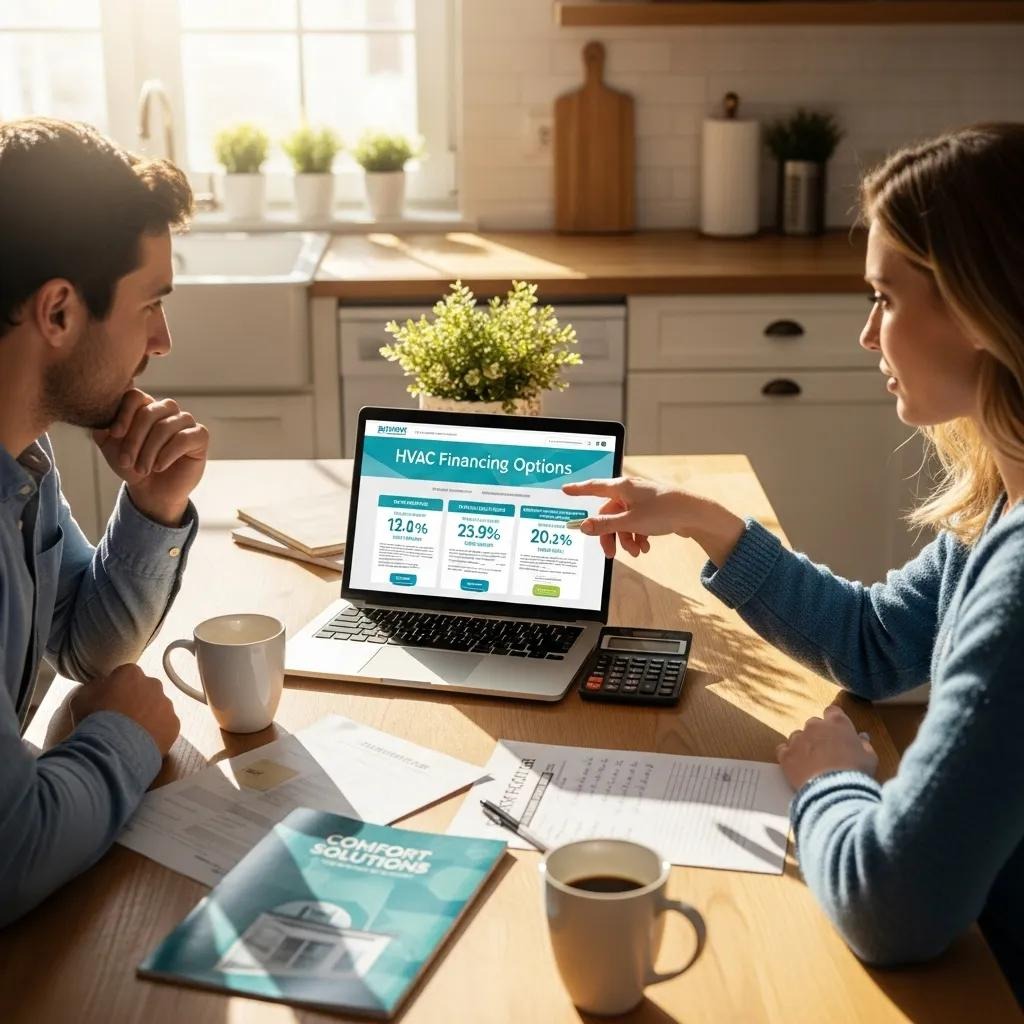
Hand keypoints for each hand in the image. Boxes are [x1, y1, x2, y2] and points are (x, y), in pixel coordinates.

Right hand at [69, 663, 179, 756]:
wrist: (114, 749)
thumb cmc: (95, 721)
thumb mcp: (81, 697)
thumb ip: (95, 686)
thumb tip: (102, 686)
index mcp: (131, 673)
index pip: (125, 676)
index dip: (115, 690)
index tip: (108, 702)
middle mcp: (153, 684)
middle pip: (144, 690)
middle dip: (135, 701)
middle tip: (121, 719)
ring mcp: (166, 705)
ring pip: (157, 708)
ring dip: (147, 717)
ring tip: (130, 734)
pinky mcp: (174, 724)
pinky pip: (165, 726)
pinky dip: (156, 733)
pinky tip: (141, 743)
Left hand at [93, 389, 208, 525]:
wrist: (152, 491)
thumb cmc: (133, 466)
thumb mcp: (112, 448)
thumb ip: (103, 431)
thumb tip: (101, 419)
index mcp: (145, 406)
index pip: (135, 396)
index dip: (124, 413)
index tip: (115, 434)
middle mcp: (166, 409)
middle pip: (149, 412)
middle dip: (134, 439)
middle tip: (126, 461)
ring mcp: (185, 421)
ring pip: (165, 426)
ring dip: (149, 451)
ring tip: (142, 469)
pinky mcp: (200, 436)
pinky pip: (184, 438)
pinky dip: (168, 454)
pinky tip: (159, 467)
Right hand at [562, 476, 744, 564]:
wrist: (696, 515)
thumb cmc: (664, 511)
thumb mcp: (630, 522)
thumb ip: (605, 525)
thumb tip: (583, 527)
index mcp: (622, 487)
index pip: (593, 487)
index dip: (578, 490)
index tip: (565, 490)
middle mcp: (630, 491)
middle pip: (609, 514)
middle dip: (611, 535)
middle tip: (611, 553)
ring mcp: (642, 501)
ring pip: (624, 522)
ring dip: (627, 539)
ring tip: (637, 551)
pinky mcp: (652, 510)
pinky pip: (637, 524)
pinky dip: (638, 537)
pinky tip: (646, 547)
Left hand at [776, 705, 877, 790]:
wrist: (834, 791)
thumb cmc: (856, 772)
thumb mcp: (869, 758)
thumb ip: (864, 744)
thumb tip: (862, 736)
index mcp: (837, 723)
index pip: (832, 711)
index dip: (833, 721)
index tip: (836, 732)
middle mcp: (815, 726)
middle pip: (813, 724)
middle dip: (818, 734)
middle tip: (825, 751)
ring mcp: (798, 739)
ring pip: (797, 736)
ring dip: (803, 744)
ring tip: (810, 762)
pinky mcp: (785, 754)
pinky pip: (783, 749)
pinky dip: (788, 755)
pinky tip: (795, 765)